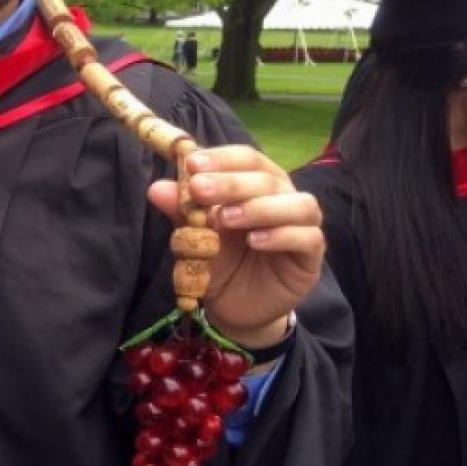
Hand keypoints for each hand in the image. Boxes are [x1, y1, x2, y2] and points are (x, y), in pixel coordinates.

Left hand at [146, 145, 323, 348]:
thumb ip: (181, 211)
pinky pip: (308, 238)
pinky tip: (255, 241)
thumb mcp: (194, 236)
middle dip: (232, 182)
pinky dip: (282, 235)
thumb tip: (156, 188)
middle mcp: (283, 198)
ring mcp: (302, 226)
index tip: (192, 163)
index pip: (247, 158)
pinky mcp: (310, 257)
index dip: (222, 158)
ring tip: (226, 218)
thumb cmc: (218, 260)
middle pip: (268, 178)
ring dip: (260, 207)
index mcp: (256, 184)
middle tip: (200, 189)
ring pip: (298, 204)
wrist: (232, 307)